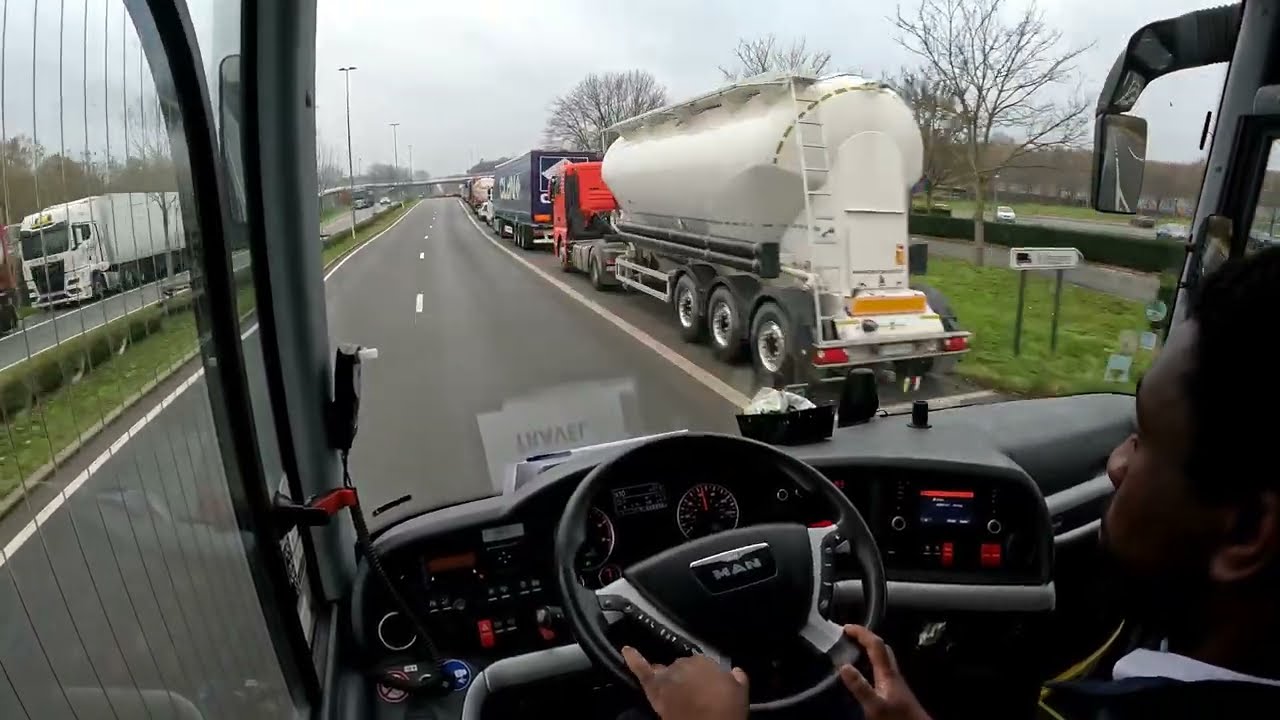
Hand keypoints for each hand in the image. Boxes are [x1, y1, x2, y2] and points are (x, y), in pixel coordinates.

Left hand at [622, 646, 748, 719]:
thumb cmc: (726, 711)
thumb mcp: (740, 691)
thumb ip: (737, 677)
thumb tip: (735, 671)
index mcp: (705, 662)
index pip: (702, 664)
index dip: (705, 677)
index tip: (709, 688)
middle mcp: (685, 664)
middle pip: (684, 667)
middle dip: (689, 678)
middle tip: (697, 695)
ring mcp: (668, 676)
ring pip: (666, 671)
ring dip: (670, 678)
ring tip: (675, 688)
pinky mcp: (655, 689)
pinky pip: (642, 670)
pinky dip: (633, 660)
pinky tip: (626, 650)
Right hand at [839, 625, 931, 719]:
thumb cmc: (897, 718)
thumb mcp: (875, 705)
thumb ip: (860, 687)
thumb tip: (843, 666)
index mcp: (888, 673)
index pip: (875, 644)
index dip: (861, 633)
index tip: (846, 628)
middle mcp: (893, 674)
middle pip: (882, 649)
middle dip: (866, 639)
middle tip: (850, 638)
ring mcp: (896, 683)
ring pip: (883, 659)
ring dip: (869, 651)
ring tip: (853, 652)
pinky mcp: (896, 692)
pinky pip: (882, 670)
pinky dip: (871, 665)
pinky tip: (865, 674)